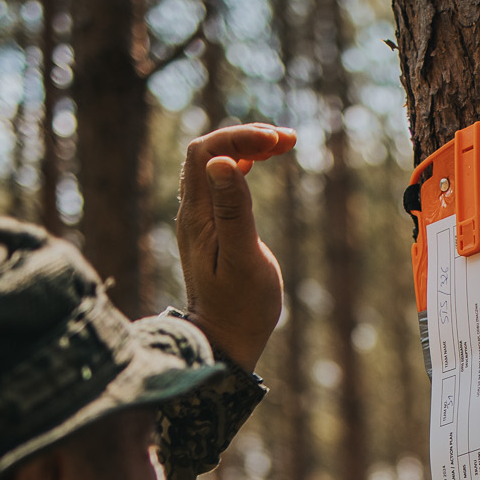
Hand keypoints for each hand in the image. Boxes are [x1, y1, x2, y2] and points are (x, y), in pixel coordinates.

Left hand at [176, 123, 297, 371]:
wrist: (225, 341)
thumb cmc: (241, 307)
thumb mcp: (243, 258)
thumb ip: (233, 209)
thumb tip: (221, 162)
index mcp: (197, 216)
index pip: (206, 152)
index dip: (239, 138)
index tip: (277, 142)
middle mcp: (192, 213)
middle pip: (208, 153)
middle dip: (245, 138)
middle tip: (288, 141)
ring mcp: (201, 221)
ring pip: (214, 166)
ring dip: (245, 150)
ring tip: (282, 146)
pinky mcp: (213, 230)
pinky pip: (220, 185)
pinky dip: (242, 168)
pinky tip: (261, 166)